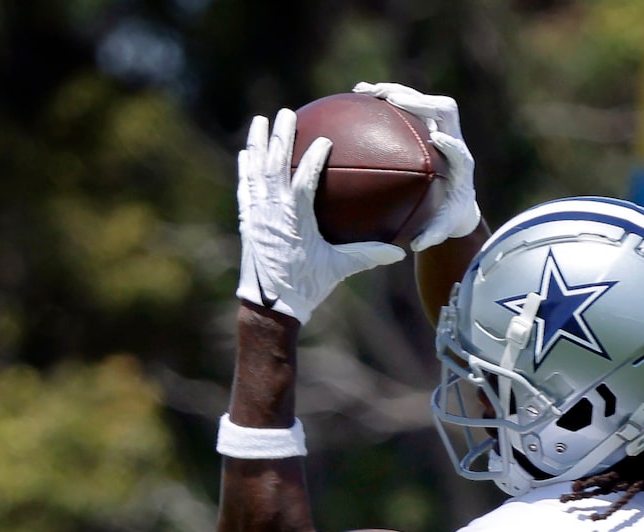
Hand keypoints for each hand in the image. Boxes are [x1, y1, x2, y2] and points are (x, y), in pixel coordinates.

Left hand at [235, 108, 405, 322]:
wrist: (268, 307)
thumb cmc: (305, 287)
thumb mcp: (337, 270)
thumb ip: (367, 256)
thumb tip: (399, 253)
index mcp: (296, 219)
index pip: (305, 178)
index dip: (313, 157)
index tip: (323, 140)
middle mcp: (273, 211)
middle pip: (275, 164)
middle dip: (280, 135)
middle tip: (286, 112)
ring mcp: (257, 214)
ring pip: (255, 170)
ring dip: (257, 143)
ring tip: (259, 120)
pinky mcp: (247, 221)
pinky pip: (245, 187)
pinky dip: (245, 169)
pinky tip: (245, 153)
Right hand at [349, 82, 482, 250]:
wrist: (456, 200)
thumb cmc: (448, 217)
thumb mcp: (441, 229)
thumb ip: (431, 235)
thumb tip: (415, 244)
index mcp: (462, 167)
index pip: (460, 151)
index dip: (451, 144)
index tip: (437, 140)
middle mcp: (453, 140)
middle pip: (444, 110)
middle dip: (420, 101)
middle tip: (392, 100)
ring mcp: (440, 127)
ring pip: (424, 99)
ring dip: (398, 92)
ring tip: (367, 91)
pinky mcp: (425, 121)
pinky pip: (407, 103)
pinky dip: (386, 97)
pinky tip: (358, 95)